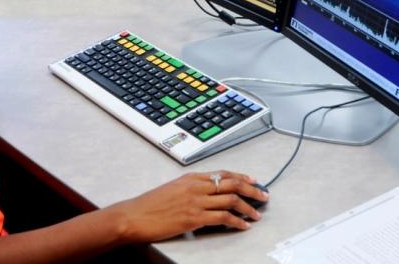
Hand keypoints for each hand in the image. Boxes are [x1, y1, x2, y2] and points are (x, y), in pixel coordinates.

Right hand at [110, 171, 268, 242]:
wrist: (135, 215)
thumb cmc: (150, 204)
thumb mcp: (173, 188)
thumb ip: (191, 187)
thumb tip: (208, 191)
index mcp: (191, 177)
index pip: (223, 173)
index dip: (241, 177)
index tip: (253, 180)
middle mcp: (196, 186)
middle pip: (231, 184)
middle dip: (251, 189)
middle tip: (263, 195)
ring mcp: (196, 201)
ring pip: (230, 200)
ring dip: (247, 207)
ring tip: (256, 213)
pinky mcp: (194, 218)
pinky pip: (223, 218)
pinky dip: (237, 221)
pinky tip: (243, 225)